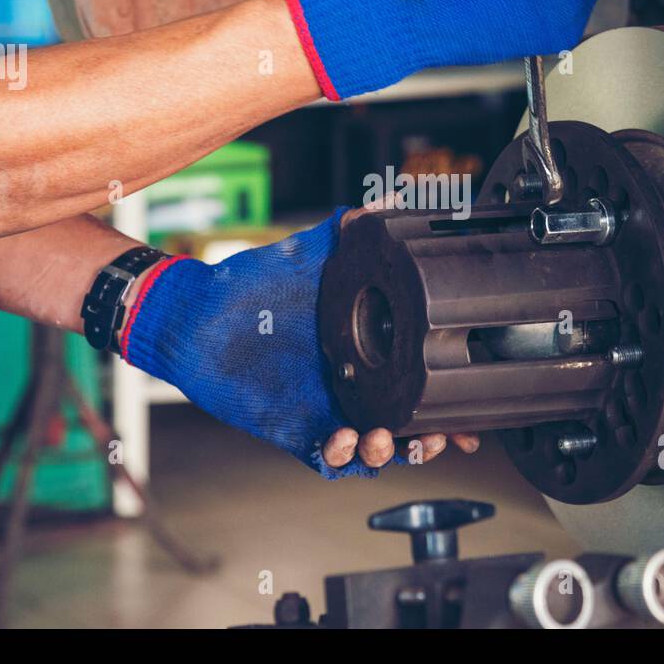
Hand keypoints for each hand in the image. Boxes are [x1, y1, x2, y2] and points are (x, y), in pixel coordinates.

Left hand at [118, 210, 476, 476]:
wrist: (194, 314)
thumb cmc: (250, 286)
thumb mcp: (307, 256)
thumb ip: (347, 233)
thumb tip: (390, 203)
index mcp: (362, 353)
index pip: (415, 384)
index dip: (445, 403)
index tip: (469, 413)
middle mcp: (349, 387)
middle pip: (404, 428)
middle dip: (427, 439)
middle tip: (437, 436)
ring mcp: (323, 411)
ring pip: (370, 452)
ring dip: (385, 452)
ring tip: (383, 438)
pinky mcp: (292, 429)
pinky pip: (324, 460)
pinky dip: (339, 457)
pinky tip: (343, 438)